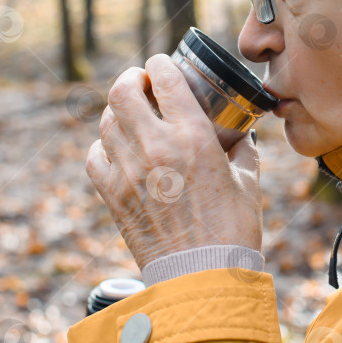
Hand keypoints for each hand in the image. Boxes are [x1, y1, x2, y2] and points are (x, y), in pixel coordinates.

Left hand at [85, 54, 262, 269]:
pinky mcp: (113, 197)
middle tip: (141, 83)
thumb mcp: (248, 182)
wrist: (203, 278)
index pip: (164, 78)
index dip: (160, 63)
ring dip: (117, 111)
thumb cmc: (233, 232)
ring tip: (131, 115)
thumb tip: (242, 135)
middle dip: (131, 78)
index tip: (161, 64)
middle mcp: (155, 147)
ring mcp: (129, 172)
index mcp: (193, 137)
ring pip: (106, 121)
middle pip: (122, 91)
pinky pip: (94, 157)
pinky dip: (102, 147)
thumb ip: (243, 151)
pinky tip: (117, 150)